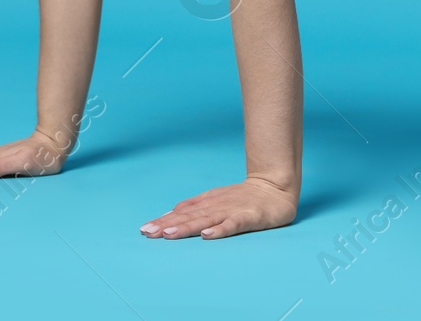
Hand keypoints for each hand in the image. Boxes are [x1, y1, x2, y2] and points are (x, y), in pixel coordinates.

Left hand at [141, 176, 298, 239]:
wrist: (277, 186)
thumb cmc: (245, 197)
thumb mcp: (217, 198)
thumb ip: (196, 206)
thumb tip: (171, 213)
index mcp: (209, 202)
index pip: (183, 213)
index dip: (164, 220)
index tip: (144, 229)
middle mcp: (217, 205)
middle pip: (190, 217)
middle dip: (168, 225)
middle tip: (148, 233)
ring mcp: (233, 210)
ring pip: (206, 219)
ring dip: (187, 227)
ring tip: (168, 234)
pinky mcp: (250, 216)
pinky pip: (233, 224)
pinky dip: (220, 229)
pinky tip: (207, 235)